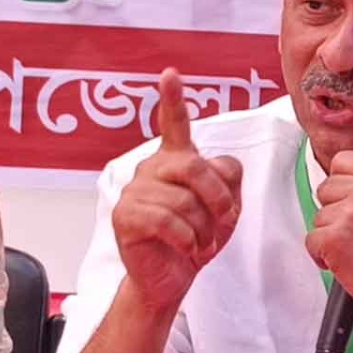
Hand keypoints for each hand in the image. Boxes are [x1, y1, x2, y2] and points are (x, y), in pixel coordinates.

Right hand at [111, 68, 242, 312]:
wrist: (171, 278)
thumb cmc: (196, 240)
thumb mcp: (225, 208)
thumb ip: (227, 179)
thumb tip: (217, 168)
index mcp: (175, 161)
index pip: (174, 125)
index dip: (173, 99)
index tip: (170, 74)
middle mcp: (151, 168)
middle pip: (195, 167)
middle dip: (219, 198)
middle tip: (226, 220)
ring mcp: (135, 190)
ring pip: (184, 200)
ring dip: (204, 228)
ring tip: (200, 241)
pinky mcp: (125, 216)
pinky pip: (168, 222)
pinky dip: (187, 240)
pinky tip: (186, 248)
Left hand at [304, 151, 352, 339]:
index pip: (343, 161)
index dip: (342, 182)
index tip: (347, 198)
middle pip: (326, 188)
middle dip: (335, 211)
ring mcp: (350, 214)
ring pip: (318, 217)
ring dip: (331, 236)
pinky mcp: (335, 239)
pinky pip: (312, 241)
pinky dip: (323, 256)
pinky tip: (346, 262)